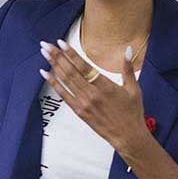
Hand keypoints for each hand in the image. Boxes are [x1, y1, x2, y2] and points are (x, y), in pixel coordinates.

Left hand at [39, 39, 152, 156]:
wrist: (127, 136)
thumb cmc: (132, 112)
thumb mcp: (133, 88)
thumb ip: (127, 68)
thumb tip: (128, 49)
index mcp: (106, 86)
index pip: (84, 66)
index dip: (71, 54)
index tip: (61, 42)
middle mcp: (92, 94)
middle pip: (70, 71)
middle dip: (57, 56)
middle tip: (46, 44)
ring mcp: (84, 103)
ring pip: (65, 81)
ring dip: (53, 66)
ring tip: (44, 53)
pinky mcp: (79, 112)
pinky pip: (63, 95)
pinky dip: (53, 83)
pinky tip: (45, 73)